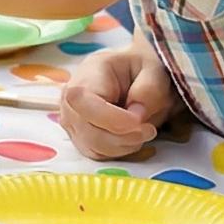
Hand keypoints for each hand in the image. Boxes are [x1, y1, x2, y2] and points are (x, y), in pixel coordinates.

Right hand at [58, 39, 175, 159]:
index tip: (140, 121)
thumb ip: (148, 90)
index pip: (82, 101)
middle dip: (124, 137)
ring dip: (124, 145)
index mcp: (87, 74)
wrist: (135, 76)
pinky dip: (119, 151)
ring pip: (92, 146)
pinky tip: (130, 137)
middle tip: (150, 129)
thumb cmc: (142, 70)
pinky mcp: (78, 137)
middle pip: (87, 129)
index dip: (111, 118)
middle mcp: (69, 99)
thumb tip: (136, 116)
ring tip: (143, 131)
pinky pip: (97, 154)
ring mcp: (70, 120)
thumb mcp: (154, 70)